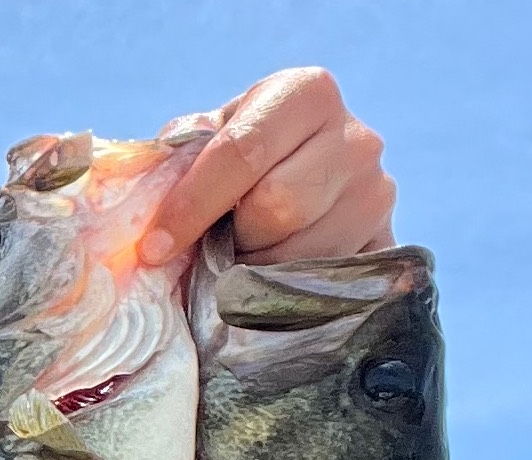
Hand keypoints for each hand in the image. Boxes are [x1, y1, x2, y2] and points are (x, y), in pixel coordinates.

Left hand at [142, 68, 394, 265]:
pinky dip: (287, 293)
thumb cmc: (244, 156)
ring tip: (246, 258)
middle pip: (278, 207)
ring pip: (301, 254)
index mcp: (306, 94)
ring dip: (257, 271)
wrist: (310, 172)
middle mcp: (356, 138)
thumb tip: (144, 200)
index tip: (154, 247)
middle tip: (216, 246)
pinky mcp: (387, 243)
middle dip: (233, 237)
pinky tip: (271, 281)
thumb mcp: (213, 138)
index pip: (241, 153)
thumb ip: (182, 158)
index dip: (191, 205)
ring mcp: (378, 192)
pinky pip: (326, 285)